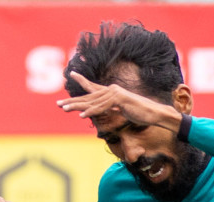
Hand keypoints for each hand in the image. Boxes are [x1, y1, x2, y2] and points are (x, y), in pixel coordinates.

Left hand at [56, 72, 182, 132]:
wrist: (155, 113)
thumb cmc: (141, 113)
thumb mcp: (123, 111)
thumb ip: (113, 109)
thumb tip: (107, 111)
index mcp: (112, 93)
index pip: (94, 87)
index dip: (82, 81)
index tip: (71, 75)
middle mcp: (111, 90)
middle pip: (88, 96)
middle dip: (72, 101)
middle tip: (58, 104)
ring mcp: (115, 94)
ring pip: (92, 102)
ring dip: (77, 107)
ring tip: (64, 109)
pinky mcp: (119, 100)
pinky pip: (102, 107)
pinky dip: (91, 111)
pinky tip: (82, 115)